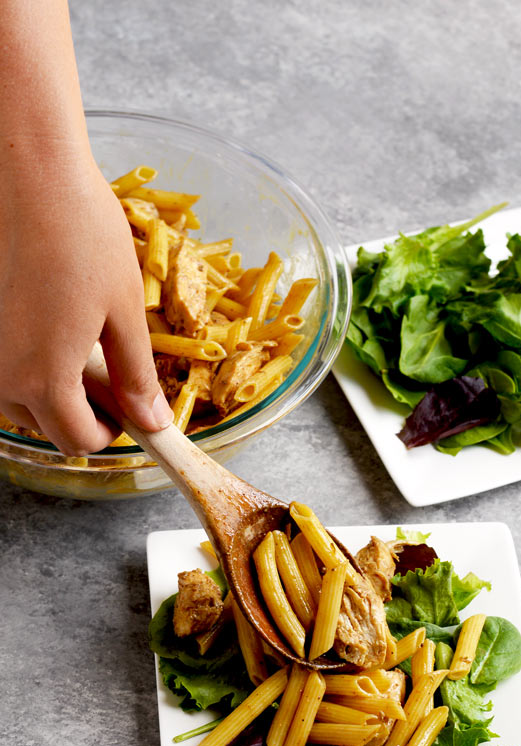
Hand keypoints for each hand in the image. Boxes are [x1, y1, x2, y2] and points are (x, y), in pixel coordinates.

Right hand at [0, 155, 172, 454]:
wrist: (29, 175)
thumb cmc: (84, 236)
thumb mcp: (125, 313)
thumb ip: (135, 376)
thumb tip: (152, 422)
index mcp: (43, 381)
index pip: (79, 442)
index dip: (111, 432)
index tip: (129, 408)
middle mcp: (1, 376)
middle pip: (48, 426)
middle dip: (83, 412)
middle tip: (111, 372)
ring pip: (21, 400)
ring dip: (54, 389)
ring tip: (81, 343)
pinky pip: (4, 366)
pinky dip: (30, 362)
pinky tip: (52, 323)